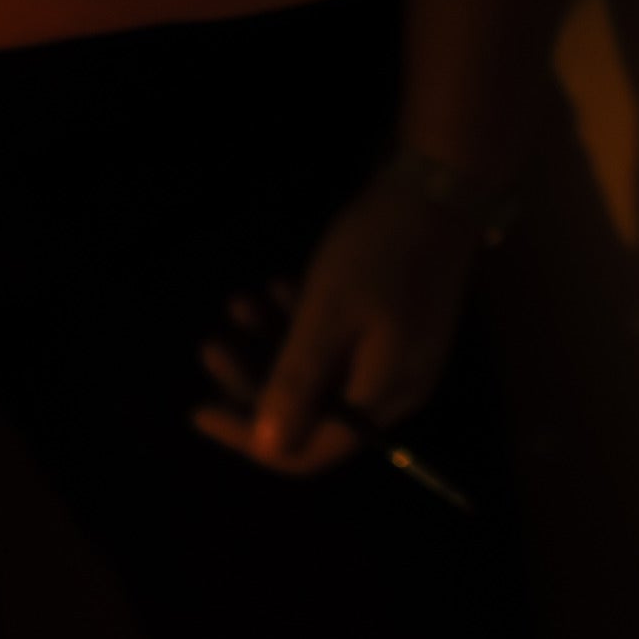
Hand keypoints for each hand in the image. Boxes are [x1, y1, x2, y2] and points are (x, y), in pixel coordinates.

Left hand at [195, 156, 482, 474]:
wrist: (438, 187)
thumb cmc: (379, 252)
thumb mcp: (326, 315)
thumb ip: (296, 384)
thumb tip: (266, 448)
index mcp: (381, 397)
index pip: (311, 450)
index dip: (251, 439)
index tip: (200, 410)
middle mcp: (393, 390)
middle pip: (310, 414)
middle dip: (253, 383)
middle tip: (211, 344)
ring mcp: (394, 357)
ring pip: (318, 373)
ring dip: (271, 345)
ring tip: (238, 305)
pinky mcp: (390, 327)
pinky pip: (337, 344)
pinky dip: (300, 324)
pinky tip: (277, 289)